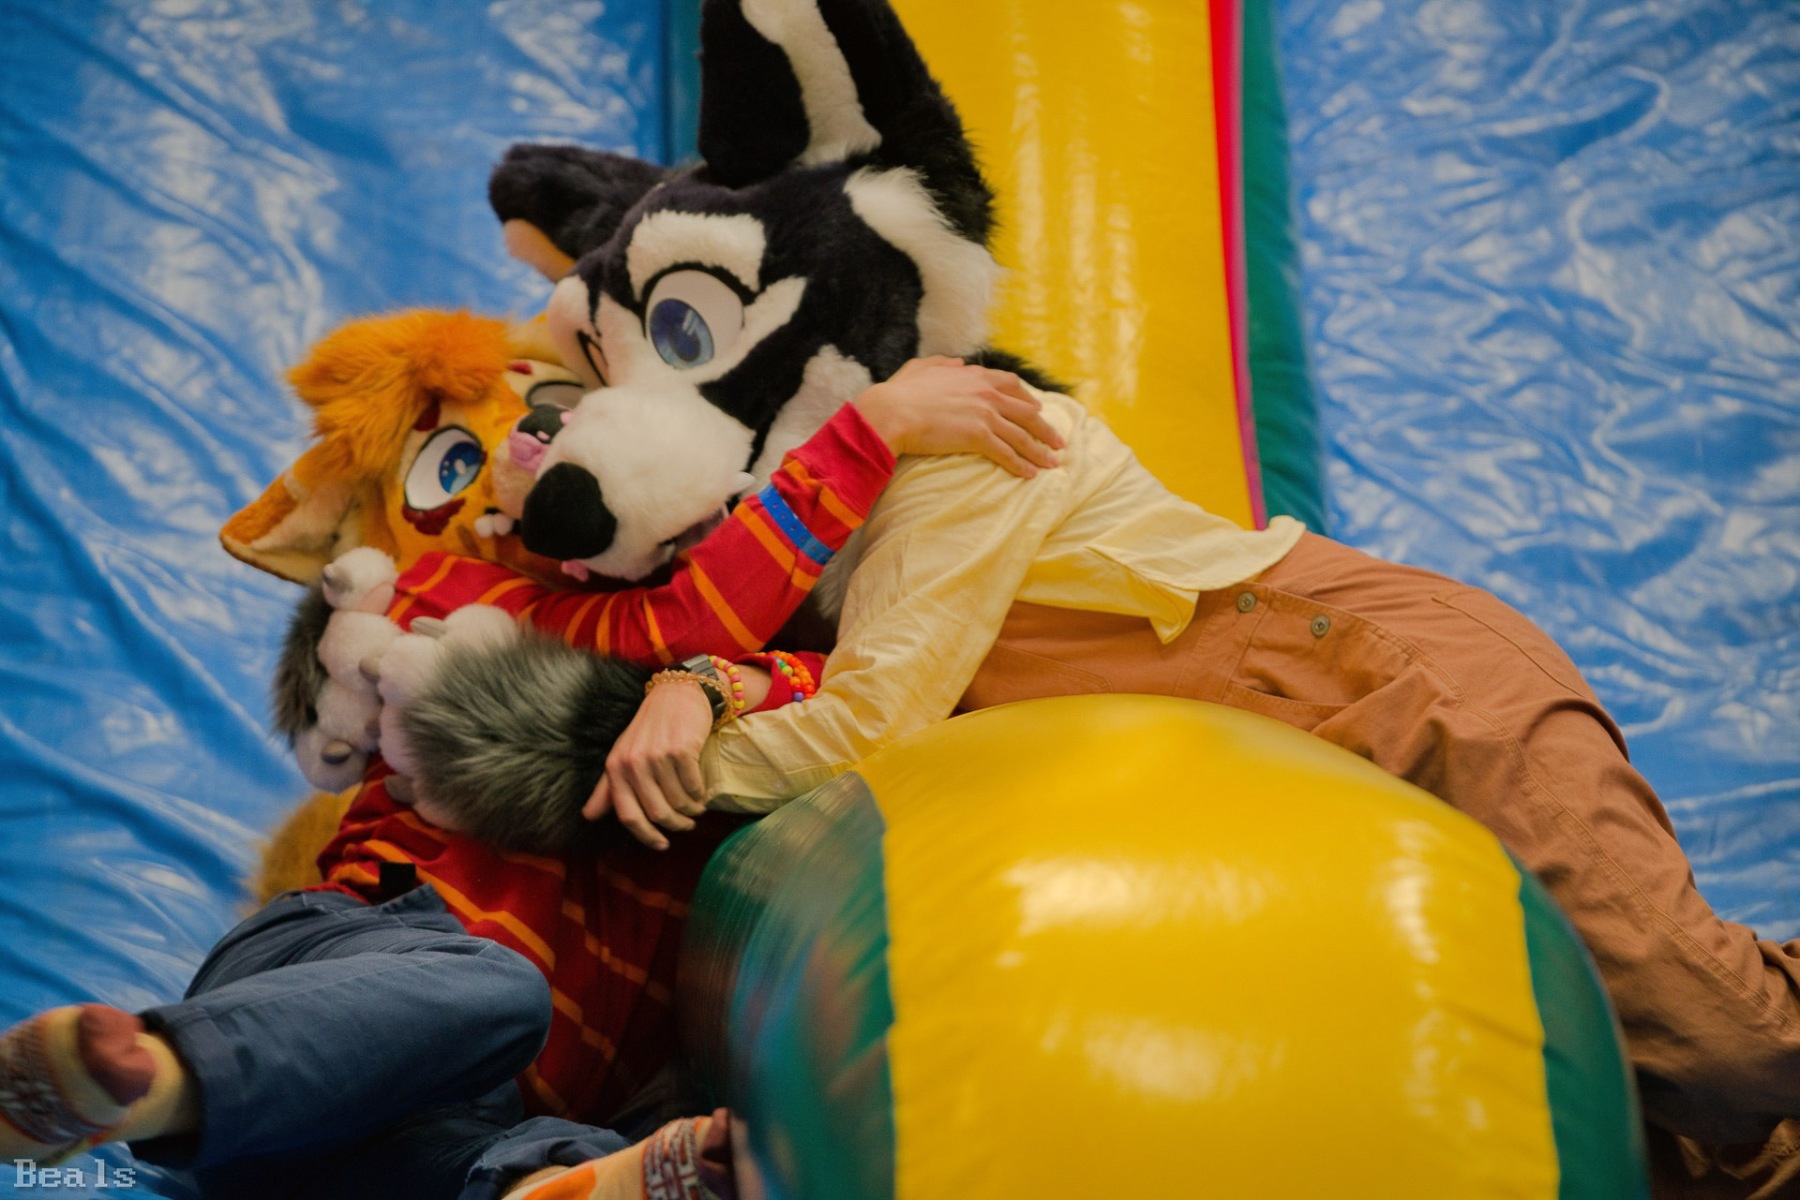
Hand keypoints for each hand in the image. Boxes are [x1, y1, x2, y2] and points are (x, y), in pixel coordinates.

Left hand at [584, 676, 713, 849]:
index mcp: (615, 768)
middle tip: (686, 826)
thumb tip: (588, 817)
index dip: (646, 836)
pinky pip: (693, 786)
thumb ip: (607, 788)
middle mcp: (633, 763)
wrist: (677, 693)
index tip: (661, 845)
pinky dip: (700, 795)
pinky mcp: (682, 749)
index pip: (628, 815)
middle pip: (657, 813)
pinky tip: (702, 793)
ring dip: (691, 811)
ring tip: (697, 808)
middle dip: (675, 825)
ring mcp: (658, 755)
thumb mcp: (622, 755)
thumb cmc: (649, 729)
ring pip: (678, 802)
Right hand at [854, 357, 1064, 476]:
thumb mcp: (921, 367)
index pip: (1012, 385)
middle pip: (1026, 412)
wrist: (891, 412)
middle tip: (1058, 441)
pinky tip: (1030, 474)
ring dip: (1040, 451)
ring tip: (1052, 463)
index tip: (1038, 410)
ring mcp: (984, 414)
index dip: (1028, 399)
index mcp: (974, 376)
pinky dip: (1020, 464)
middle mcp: (986, 393)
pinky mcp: (978, 436)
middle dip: (1045, 428)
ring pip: (1021, 435)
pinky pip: (1006, 453)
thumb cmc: (899, 392)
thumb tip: (957, 362)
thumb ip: (942, 363)